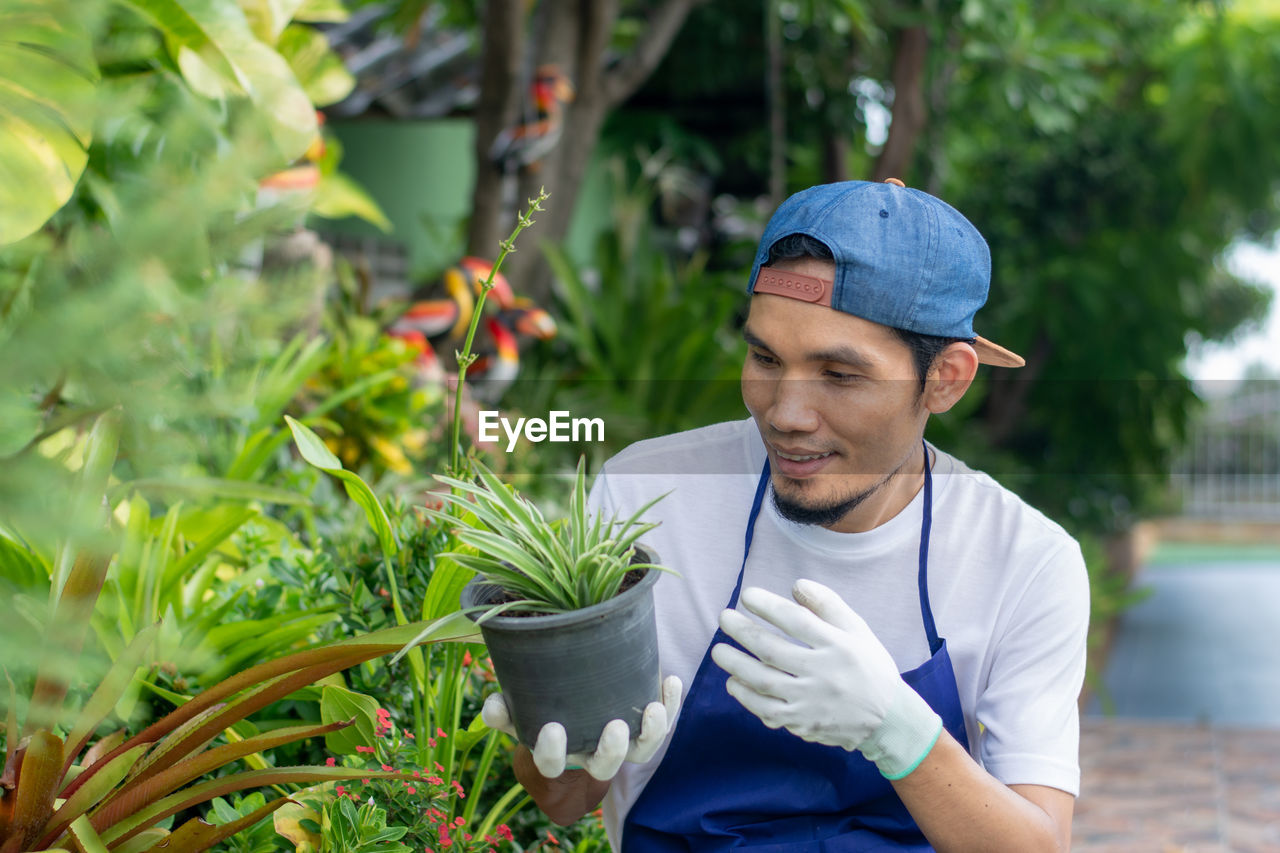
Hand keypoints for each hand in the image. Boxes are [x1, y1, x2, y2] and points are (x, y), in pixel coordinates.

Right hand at [480, 675, 681, 780]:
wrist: (570, 701)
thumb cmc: (541, 706)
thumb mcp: (517, 708)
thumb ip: (503, 710)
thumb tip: (492, 706)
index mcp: (558, 754)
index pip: (552, 765)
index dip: (553, 752)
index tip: (553, 727)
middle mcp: (592, 755)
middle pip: (605, 767)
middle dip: (611, 751)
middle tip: (614, 727)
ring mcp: (621, 744)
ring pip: (641, 753)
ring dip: (652, 734)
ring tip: (653, 708)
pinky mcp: (643, 726)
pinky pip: (661, 723)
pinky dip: (670, 704)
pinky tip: (670, 680)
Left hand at [711, 579, 941, 778]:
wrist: (888, 719)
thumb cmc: (869, 666)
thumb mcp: (858, 630)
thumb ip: (828, 604)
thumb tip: (796, 585)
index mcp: (839, 646)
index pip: (796, 621)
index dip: (768, 606)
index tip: (747, 595)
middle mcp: (823, 674)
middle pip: (773, 650)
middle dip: (743, 632)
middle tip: (723, 618)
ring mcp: (811, 702)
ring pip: (763, 682)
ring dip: (736, 664)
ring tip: (718, 650)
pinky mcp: (803, 723)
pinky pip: (767, 710)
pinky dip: (746, 697)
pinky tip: (733, 682)